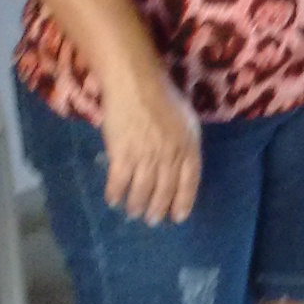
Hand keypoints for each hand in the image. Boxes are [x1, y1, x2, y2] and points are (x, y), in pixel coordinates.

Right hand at [94, 68, 200, 224]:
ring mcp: (146, 157)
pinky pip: (119, 181)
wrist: (135, 82)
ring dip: (137, 205)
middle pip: (165, 190)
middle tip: (152, 220)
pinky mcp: (122, 154)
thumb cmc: (162, 94)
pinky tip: (113, 199)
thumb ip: (184, 142)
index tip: (178, 216)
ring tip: (133, 212)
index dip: (184, 201)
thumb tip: (181, 162)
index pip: (190, 181)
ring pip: (142, 191)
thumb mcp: (186, 118)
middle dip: (158, 209)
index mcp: (189, 145)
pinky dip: (115, 193)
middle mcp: (170, 156)